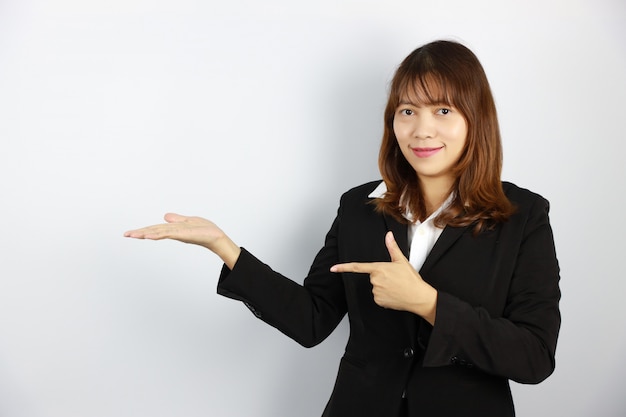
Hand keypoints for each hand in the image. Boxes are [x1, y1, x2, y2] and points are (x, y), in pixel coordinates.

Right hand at [124, 213, 240, 268]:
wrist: (216, 237)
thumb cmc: (204, 230)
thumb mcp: (188, 221)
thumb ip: (176, 220)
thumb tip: (165, 217)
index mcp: (173, 229)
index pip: (155, 228)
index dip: (143, 230)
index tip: (130, 232)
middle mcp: (173, 232)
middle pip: (154, 231)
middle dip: (139, 232)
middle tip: (125, 234)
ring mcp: (177, 234)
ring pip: (158, 232)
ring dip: (145, 233)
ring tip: (133, 235)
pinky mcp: (183, 234)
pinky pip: (168, 233)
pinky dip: (158, 234)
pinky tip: (149, 235)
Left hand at [330, 231, 436, 323]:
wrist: (418, 297)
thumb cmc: (411, 279)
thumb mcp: (401, 261)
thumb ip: (392, 247)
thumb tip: (388, 235)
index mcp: (379, 268)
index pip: (357, 267)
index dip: (343, 267)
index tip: (333, 268)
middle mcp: (375, 280)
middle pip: (373, 277)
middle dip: (381, 277)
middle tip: (395, 279)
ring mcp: (376, 291)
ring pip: (376, 287)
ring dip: (383, 287)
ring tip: (396, 287)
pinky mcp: (379, 301)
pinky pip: (378, 297)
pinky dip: (385, 296)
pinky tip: (394, 295)